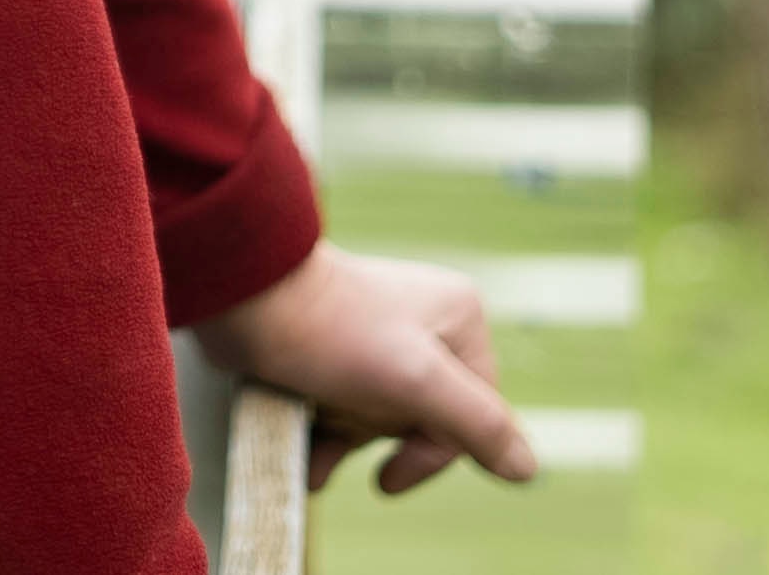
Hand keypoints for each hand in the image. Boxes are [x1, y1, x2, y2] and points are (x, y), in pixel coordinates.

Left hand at [192, 242, 535, 496]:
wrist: (242, 296)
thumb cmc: (331, 332)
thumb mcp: (417, 382)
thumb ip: (478, 425)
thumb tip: (526, 470)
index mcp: (460, 318)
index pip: (473, 414)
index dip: (431, 451)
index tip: (389, 472)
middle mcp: (426, 324)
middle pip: (425, 416)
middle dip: (380, 438)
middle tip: (342, 419)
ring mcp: (378, 337)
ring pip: (381, 417)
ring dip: (347, 440)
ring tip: (315, 437)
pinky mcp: (337, 350)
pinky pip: (346, 407)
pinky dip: (327, 434)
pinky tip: (305, 452)